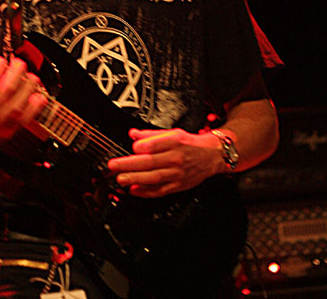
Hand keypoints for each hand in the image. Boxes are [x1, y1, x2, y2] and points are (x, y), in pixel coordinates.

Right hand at [0, 56, 46, 149]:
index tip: (1, 59)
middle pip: (9, 87)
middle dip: (17, 71)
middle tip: (19, 64)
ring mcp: (1, 123)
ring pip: (20, 102)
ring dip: (29, 86)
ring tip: (31, 78)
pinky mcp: (9, 130)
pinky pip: (27, 118)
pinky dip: (36, 106)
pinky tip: (39, 96)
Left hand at [107, 128, 222, 197]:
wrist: (212, 156)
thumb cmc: (190, 143)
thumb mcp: (172, 133)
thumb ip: (151, 135)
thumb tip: (134, 134)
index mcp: (174, 141)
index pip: (155, 145)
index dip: (141, 146)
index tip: (131, 147)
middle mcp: (176, 158)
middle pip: (150, 162)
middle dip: (130, 165)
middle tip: (114, 166)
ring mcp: (177, 173)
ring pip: (154, 177)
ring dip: (135, 179)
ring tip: (120, 179)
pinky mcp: (178, 185)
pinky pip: (160, 190)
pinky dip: (146, 192)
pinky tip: (134, 190)